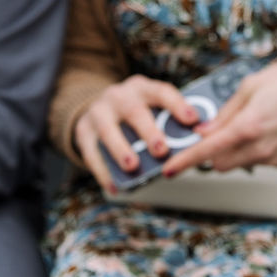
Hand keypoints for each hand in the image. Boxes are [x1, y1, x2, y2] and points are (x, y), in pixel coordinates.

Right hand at [73, 76, 200, 192]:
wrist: (97, 113)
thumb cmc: (134, 118)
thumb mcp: (149, 111)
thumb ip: (167, 125)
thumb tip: (193, 147)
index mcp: (142, 89)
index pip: (161, 92)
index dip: (177, 105)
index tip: (192, 120)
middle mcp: (119, 96)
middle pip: (134, 111)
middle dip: (148, 131)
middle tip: (161, 150)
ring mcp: (98, 112)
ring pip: (108, 130)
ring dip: (121, 149)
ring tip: (132, 167)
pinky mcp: (83, 130)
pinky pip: (91, 153)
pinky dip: (103, 172)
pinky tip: (115, 187)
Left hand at [160, 61, 276, 176]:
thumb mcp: (252, 86)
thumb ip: (225, 112)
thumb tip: (205, 130)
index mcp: (247, 126)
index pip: (207, 151)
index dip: (185, 161)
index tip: (170, 169)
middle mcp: (259, 148)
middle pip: (219, 164)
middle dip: (212, 153)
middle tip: (216, 132)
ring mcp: (272, 158)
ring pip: (238, 164)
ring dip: (232, 151)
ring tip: (249, 124)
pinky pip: (257, 160)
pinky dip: (252, 149)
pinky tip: (267, 128)